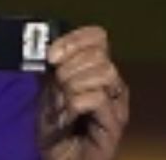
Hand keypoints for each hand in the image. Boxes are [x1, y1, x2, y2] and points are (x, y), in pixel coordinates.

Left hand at [39, 26, 128, 159]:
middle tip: (56, 86)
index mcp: (98, 71)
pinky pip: (98, 98)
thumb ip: (55, 68)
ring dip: (74, 85)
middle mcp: (113, 86)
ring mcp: (117, 107)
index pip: (98, 37)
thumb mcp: (49, 89)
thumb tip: (52, 48)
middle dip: (70, 67)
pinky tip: (67, 114)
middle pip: (99, 55)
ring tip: (62, 103)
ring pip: (104, 73)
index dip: (74, 40)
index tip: (51, 56)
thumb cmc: (54, 128)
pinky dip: (76, 103)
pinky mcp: (114, 127)